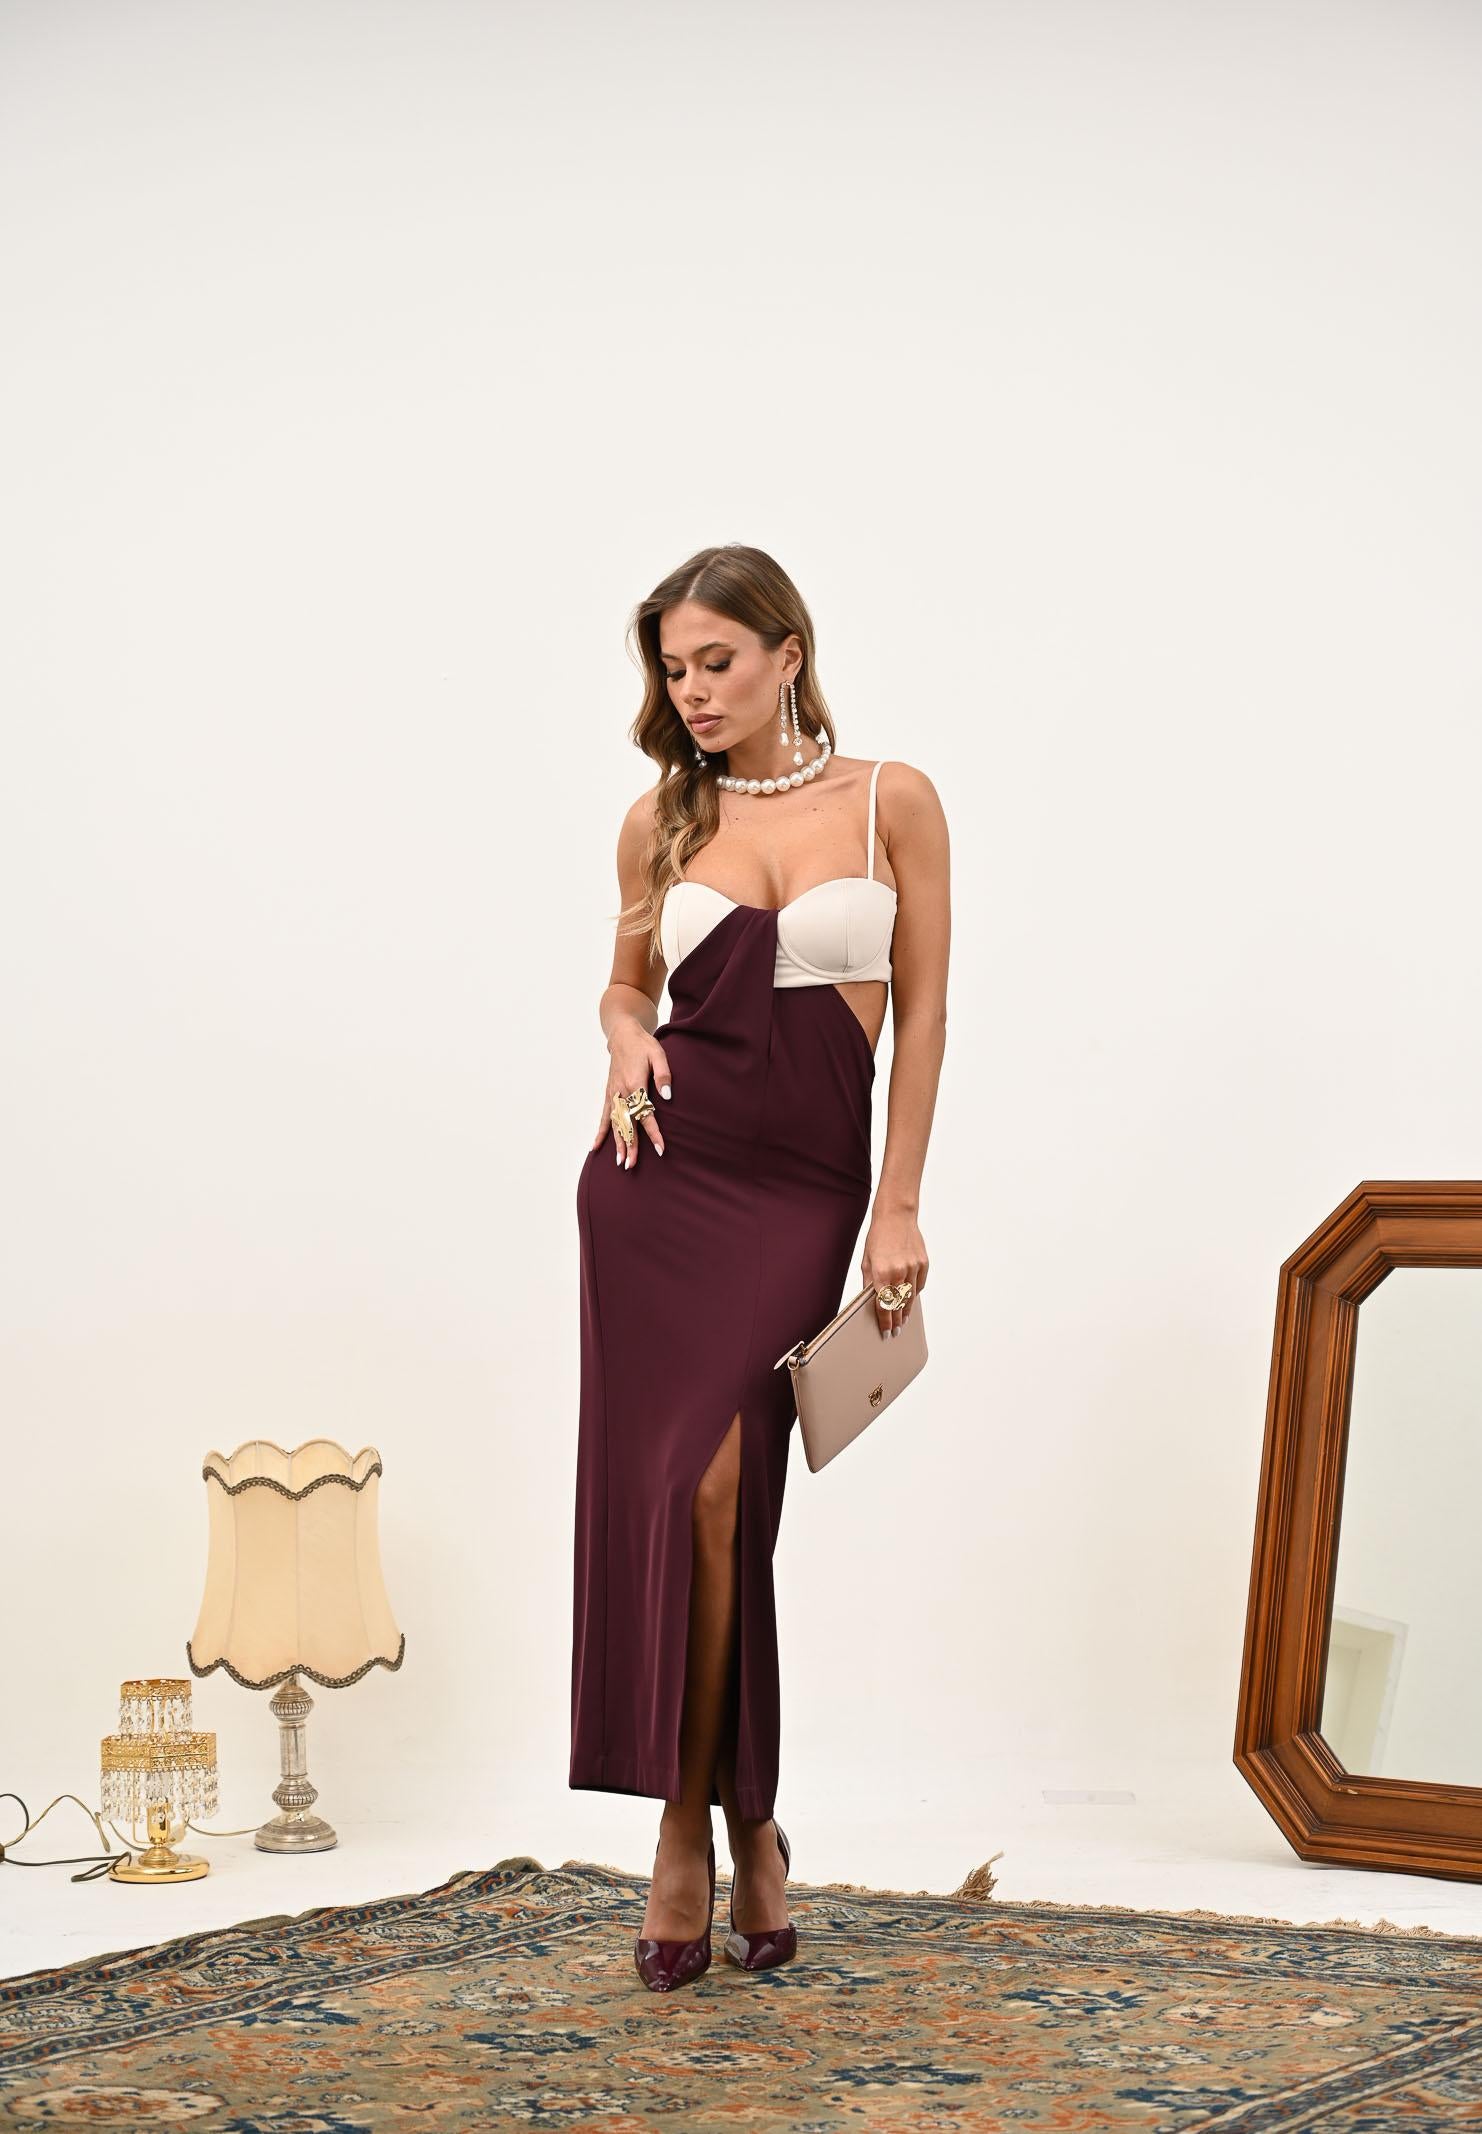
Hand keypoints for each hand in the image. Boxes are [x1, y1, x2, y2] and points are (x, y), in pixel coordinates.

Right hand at [590, 1017, 670, 1169]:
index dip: (653, 1132)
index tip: (660, 1149)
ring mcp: (613, 1094)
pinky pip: (604, 1117)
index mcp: (635, 1083)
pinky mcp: (609, 1094)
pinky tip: (595, 1147)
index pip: (645, 1113)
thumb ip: (663, 1075)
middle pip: (626, 1123)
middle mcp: (622, 1091)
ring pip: (614, 1124)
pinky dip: (600, 1132)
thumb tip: (667, 1098)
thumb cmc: (643, 1045)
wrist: (623, 1035)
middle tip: (631, 1165)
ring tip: (620, 1162)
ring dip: (617, 1143)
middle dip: (630, 1145)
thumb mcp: (658, 1054)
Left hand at [862, 1211, 925, 1336]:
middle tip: (896, 1331)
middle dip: (897, 1320)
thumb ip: (869, 1283)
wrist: (896, 1216)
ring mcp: (913, 1268)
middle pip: (899, 1305)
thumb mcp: (867, 1261)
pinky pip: (919, 1285)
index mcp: (881, 1273)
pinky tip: (910, 1299)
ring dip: (907, 1310)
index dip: (886, 1322)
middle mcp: (899, 1272)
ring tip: (904, 1320)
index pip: (884, 1305)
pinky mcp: (923, 1263)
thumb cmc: (878, 1237)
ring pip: (911, 1297)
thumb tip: (871, 1301)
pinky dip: (914, 1293)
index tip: (887, 1332)